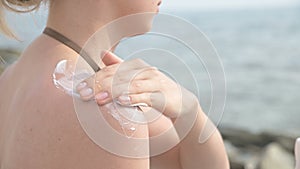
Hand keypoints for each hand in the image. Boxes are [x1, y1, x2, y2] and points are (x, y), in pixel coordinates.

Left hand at [76, 51, 197, 117]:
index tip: (79, 89)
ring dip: (114, 92)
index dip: (94, 78)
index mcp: (136, 67)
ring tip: (99, 98)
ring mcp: (154, 83)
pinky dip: (134, 98)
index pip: (111, 70)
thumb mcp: (136, 76)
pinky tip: (122, 102)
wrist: (181, 101)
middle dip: (99, 85)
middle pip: (119, 76)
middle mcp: (144, 72)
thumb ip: (119, 65)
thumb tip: (101, 52)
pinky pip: (147, 97)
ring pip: (132, 85)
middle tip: (84, 95)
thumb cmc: (153, 89)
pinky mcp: (162, 96)